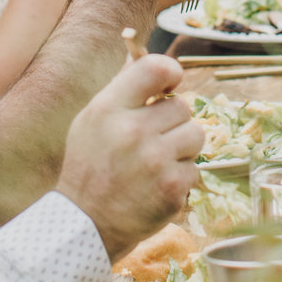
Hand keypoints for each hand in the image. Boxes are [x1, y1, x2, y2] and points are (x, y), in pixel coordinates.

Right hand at [57, 55, 204, 260]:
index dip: (170, 73)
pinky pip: (196, 167)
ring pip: (196, 134)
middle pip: (182, 106)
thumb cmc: (89, 167)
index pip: (156, 68)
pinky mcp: (172, 188)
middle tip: (152, 140)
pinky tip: (156, 186)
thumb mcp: (92, 120)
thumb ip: (121, 89)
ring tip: (157, 162)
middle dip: (172, 122)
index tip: (169, 86)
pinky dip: (181, 177)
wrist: (85, 226)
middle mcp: (132, 131)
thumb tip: (143, 56)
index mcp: (109, 108)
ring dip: (182, 148)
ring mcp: (155, 161)